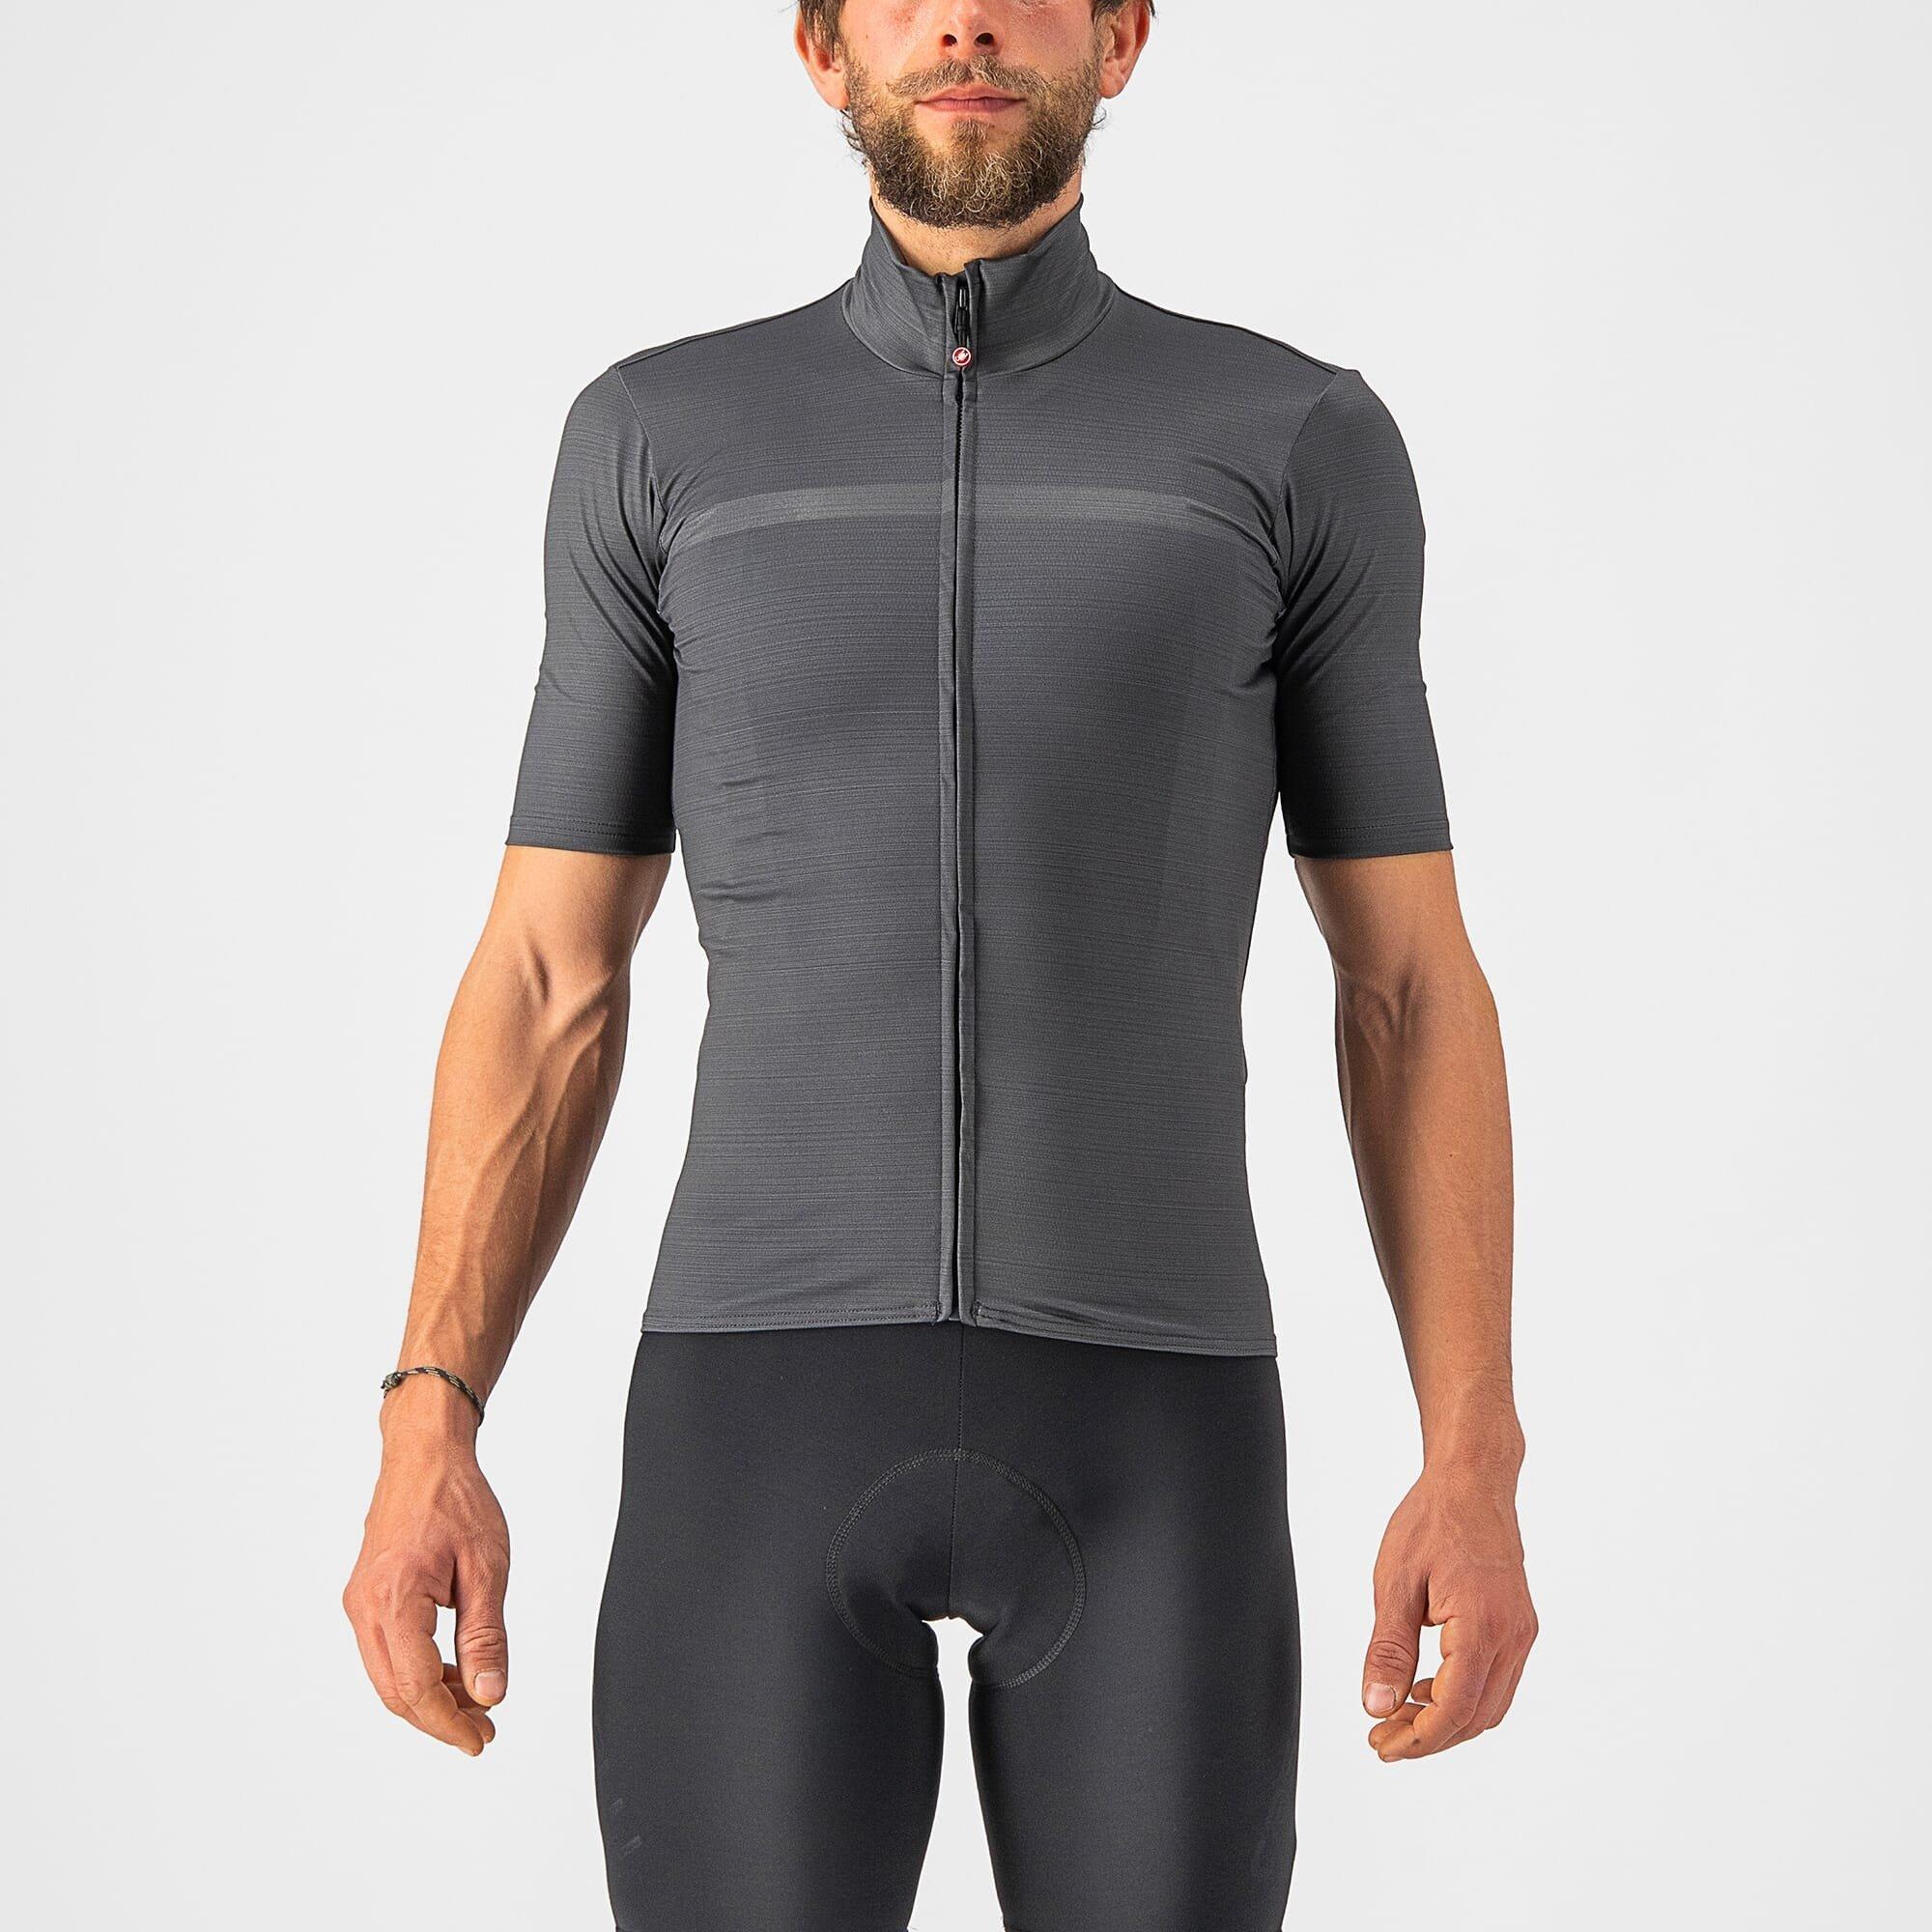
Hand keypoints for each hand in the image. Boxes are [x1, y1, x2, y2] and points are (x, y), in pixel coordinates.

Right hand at [343, 1385, 510, 1754]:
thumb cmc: (456, 1498)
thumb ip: (486, 1635)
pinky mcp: (366, 1597)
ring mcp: (360, 1602)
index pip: (416, 1687)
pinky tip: (454, 1671)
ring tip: (475, 1705)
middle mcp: (365, 1607)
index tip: (481, 1740)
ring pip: (389, 1675)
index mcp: (393, 1600)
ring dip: (428, 1697)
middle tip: (484, 1731)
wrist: (424, 1454)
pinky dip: (418, 1670)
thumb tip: (489, 1694)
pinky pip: (388, 1651)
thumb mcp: (487, 1568)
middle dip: (439, 1718)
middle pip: (395, 1691)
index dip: (448, 1723)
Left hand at [1361, 1454, 1536, 1759]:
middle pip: (1475, 1717)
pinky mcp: (1519, 1626)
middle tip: (1382, 1740)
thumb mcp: (1395, 1583)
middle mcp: (1512, 1636)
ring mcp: (1521, 1632)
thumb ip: (1388, 1651)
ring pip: (1490, 1706)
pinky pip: (1496, 1681)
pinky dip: (1463, 1697)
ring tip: (1398, 1718)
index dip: (1417, 1739)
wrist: (1472, 1481)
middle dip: (1429, 1739)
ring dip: (1447, 1722)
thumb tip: (1376, 1706)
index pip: (1454, 1709)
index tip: (1380, 1745)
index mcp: (1482, 1626)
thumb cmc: (1432, 1520)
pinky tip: (1426, 1689)